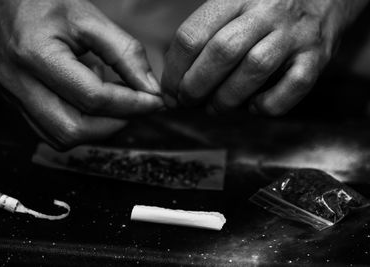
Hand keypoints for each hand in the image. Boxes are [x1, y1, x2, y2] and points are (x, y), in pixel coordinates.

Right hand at [0, 0, 163, 148]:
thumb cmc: (46, 0)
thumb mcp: (91, 19)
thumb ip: (126, 54)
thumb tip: (151, 89)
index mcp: (35, 54)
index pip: (93, 98)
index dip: (131, 104)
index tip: (155, 101)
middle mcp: (17, 82)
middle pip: (74, 128)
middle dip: (114, 122)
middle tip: (135, 104)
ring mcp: (13, 96)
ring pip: (61, 137)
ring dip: (97, 127)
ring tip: (110, 97)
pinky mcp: (15, 102)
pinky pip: (51, 131)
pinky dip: (79, 124)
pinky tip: (88, 100)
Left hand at [162, 0, 367, 114]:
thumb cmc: (266, 8)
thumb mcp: (232, 3)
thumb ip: (206, 33)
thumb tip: (176, 77)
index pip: (193, 35)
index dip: (174, 70)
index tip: (169, 91)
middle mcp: (267, 12)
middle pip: (221, 53)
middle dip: (195, 87)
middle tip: (187, 102)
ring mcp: (294, 35)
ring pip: (254, 70)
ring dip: (226, 99)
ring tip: (215, 108)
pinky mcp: (316, 57)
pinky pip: (292, 87)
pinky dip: (268, 105)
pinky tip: (254, 106)